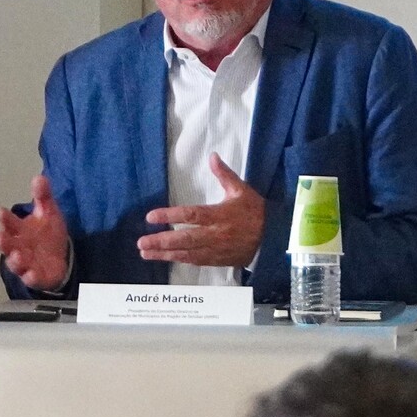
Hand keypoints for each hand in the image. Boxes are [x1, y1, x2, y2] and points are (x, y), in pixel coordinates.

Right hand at [0, 175, 71, 291]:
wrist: (60, 257)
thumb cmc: (48, 234)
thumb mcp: (48, 212)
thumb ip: (42, 196)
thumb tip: (39, 177)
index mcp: (19, 230)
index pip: (9, 222)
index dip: (4, 218)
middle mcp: (19, 246)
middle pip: (7, 244)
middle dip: (3, 241)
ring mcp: (26, 263)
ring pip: (15, 263)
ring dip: (15, 260)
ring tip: (17, 256)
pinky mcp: (36, 276)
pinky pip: (31, 278)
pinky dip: (30, 277)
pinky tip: (31, 274)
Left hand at [139, 155, 265, 270]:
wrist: (274, 238)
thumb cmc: (256, 212)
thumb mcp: (242, 190)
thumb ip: (224, 174)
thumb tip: (213, 156)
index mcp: (219, 215)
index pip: (191, 215)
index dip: (170, 216)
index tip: (151, 217)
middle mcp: (215, 234)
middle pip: (184, 239)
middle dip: (161, 241)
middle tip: (141, 241)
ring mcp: (216, 249)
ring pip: (187, 253)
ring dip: (165, 254)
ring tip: (145, 252)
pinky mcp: (218, 260)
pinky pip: (195, 261)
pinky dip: (179, 260)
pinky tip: (164, 258)